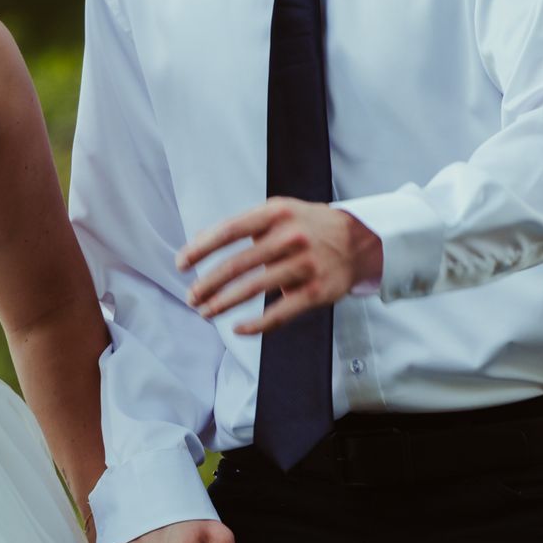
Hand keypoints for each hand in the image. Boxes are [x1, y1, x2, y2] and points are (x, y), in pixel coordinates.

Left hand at [178, 199, 381, 332]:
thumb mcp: (277, 214)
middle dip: (207, 284)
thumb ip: (241, 226)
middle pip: (237, 264)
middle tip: (190, 297)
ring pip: (254, 289)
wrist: (361, 240)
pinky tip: (237, 328)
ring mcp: (305, 265)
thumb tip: (198, 241)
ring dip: (223, 304)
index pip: (229, 231)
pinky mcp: (317, 292)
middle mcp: (290, 237)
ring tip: (205, 312)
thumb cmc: (309, 226)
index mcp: (276, 213)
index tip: (181, 265)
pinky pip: (279, 313)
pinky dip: (255, 325)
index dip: (201, 249)